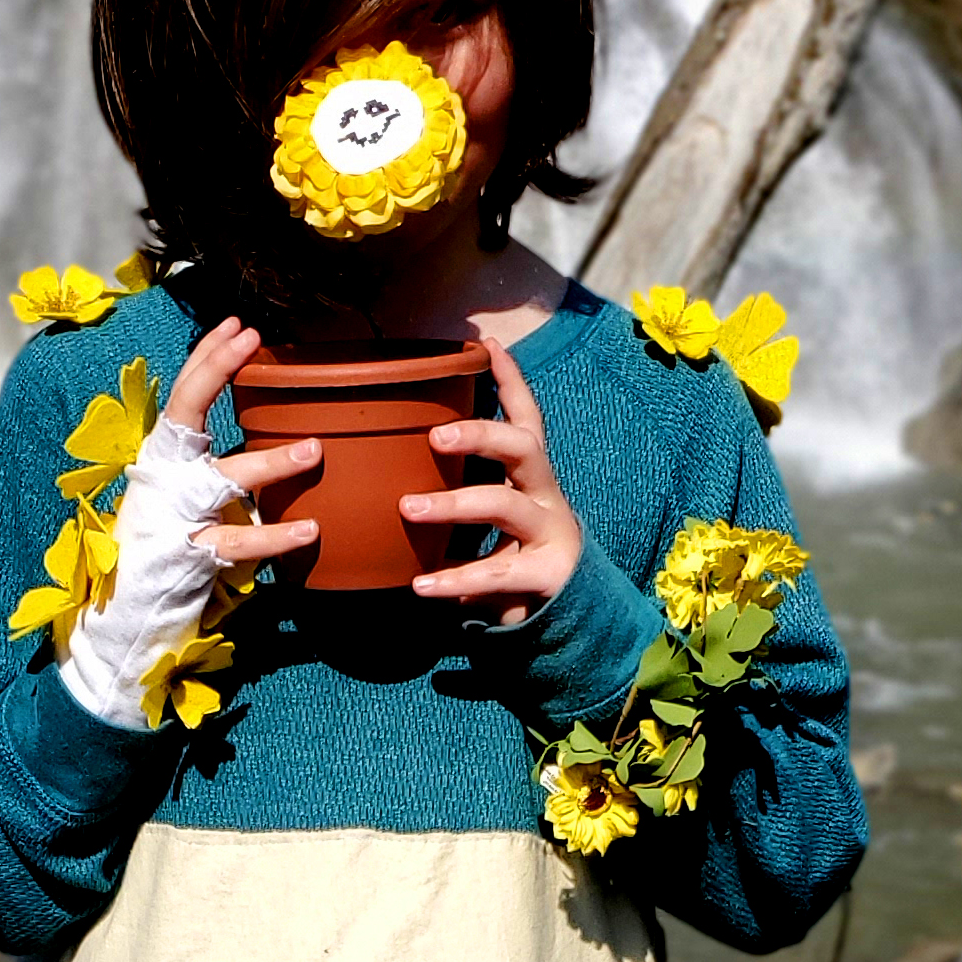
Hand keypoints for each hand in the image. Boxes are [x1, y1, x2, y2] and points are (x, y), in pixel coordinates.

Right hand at [60, 318, 319, 730]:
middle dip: (216, 369)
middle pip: (187, 412)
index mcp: (163, 458)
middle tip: (253, 337)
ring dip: (270, 465)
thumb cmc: (165, 552)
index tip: (239, 324)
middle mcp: (164, 478)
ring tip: (312, 451)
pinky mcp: (188, 559)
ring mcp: (174, 517)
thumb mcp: (191, 499)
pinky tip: (309, 532)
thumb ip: (224, 469)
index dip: (209, 356)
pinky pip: (237, 545)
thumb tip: (286, 436)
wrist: (125, 618)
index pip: (184, 395)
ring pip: (223, 479)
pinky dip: (275, 538)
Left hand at [399, 338, 583, 632]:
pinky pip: (497, 572)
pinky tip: (421, 586)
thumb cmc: (516, 554)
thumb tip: (391, 466)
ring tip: (407, 508)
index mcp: (532, 475)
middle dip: (480, 434)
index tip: (485, 346)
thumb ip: (460, 492)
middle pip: (522, 446)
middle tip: (434, 436)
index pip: (526, 416)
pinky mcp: (547, 574)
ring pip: (504, 505)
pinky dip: (455, 579)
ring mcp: (551, 532)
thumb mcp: (494, 516)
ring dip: (454, 503)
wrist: (570, 616)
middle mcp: (545, 494)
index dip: (510, 379)